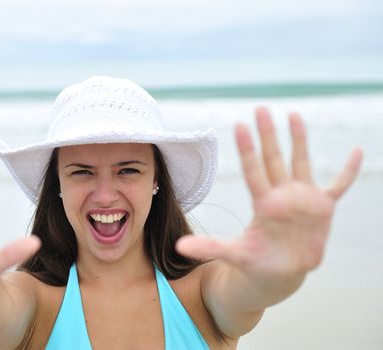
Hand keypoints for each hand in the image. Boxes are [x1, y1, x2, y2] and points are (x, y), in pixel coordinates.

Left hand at [177, 108, 362, 283]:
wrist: (280, 272)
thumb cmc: (256, 262)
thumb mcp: (234, 255)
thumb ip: (209, 247)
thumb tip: (180, 246)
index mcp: (263, 203)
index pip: (253, 170)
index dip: (248, 149)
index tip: (239, 125)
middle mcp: (282, 195)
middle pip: (274, 159)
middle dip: (268, 134)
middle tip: (260, 108)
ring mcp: (303, 199)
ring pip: (301, 163)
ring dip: (299, 141)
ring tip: (294, 114)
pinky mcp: (323, 208)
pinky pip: (338, 185)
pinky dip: (348, 171)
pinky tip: (357, 151)